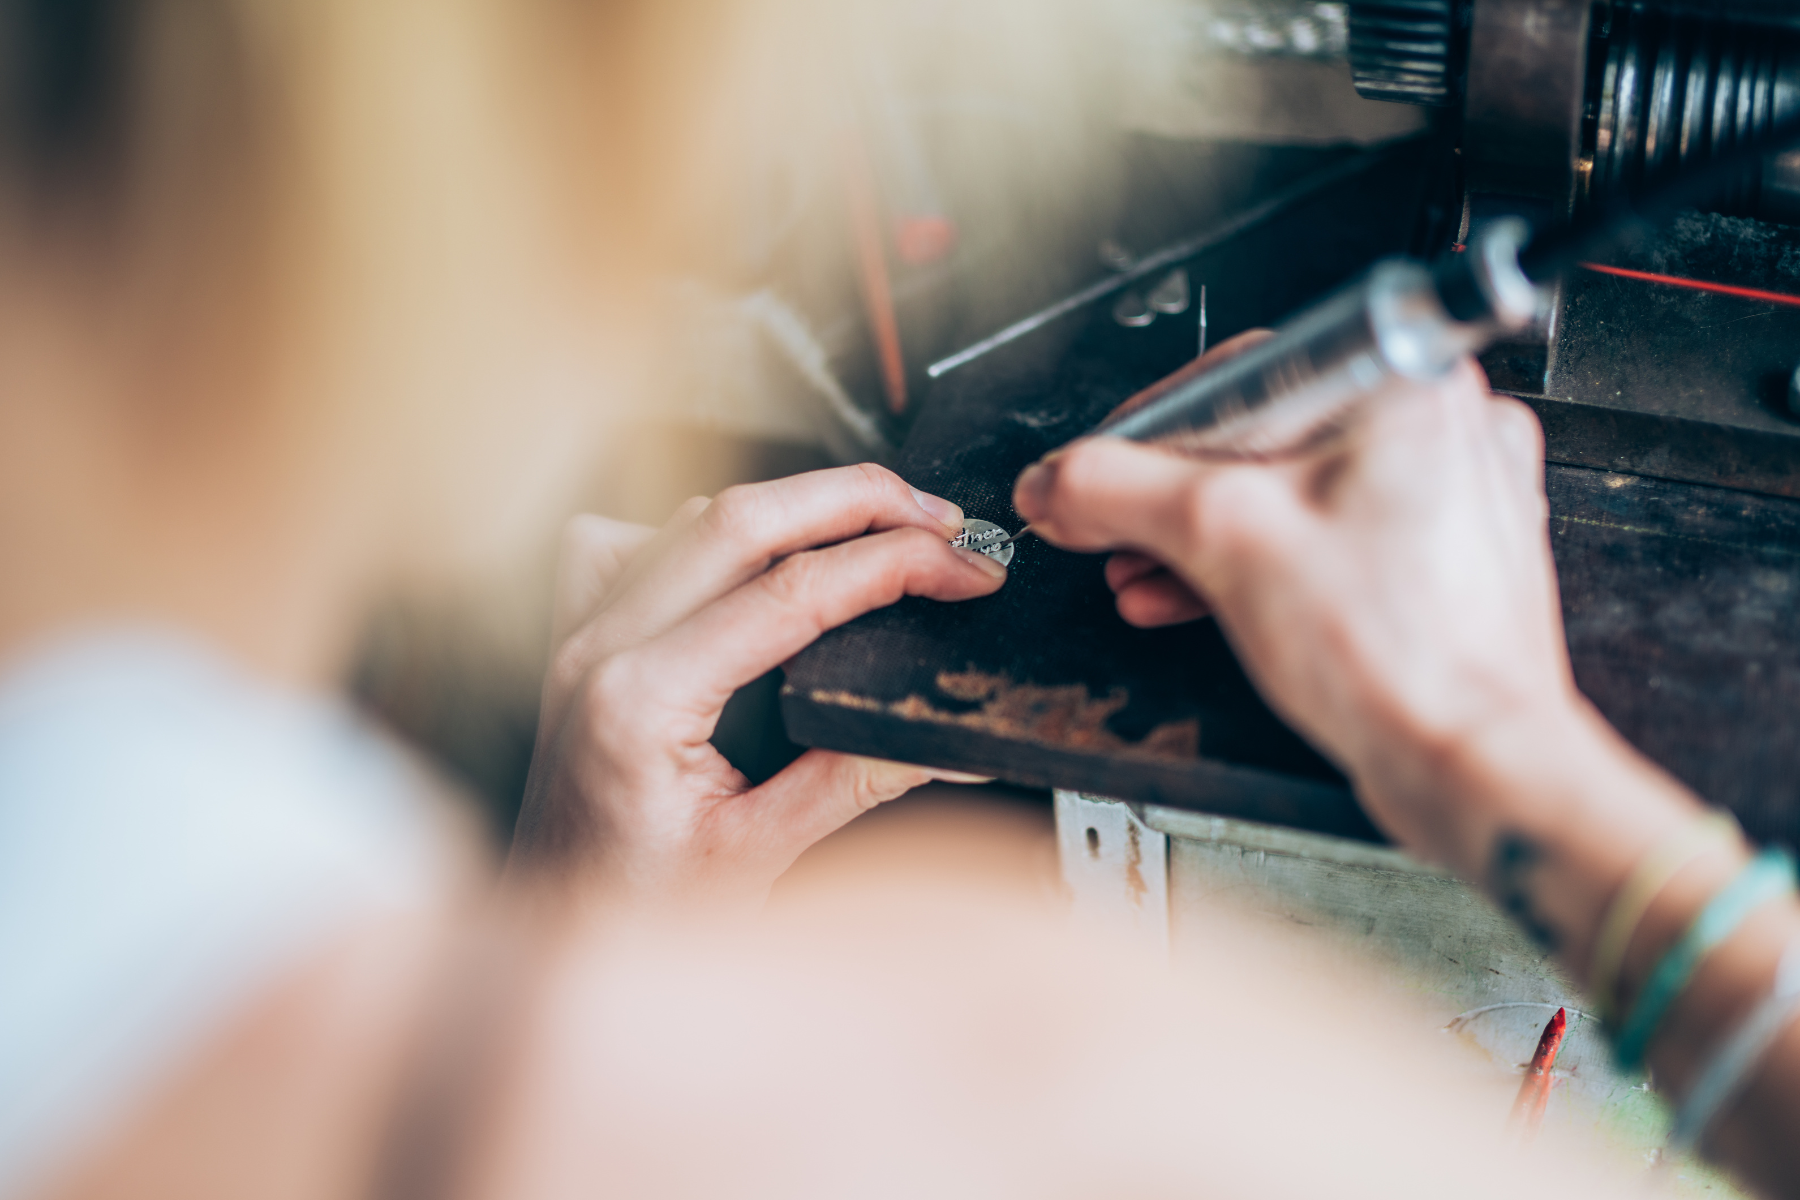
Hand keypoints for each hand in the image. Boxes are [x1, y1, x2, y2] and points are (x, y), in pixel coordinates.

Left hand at [512, 464, 1005, 912]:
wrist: (550, 944)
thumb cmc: (628, 918)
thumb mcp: (758, 858)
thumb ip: (857, 783)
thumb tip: (952, 740)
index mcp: (641, 702)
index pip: (791, 593)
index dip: (894, 563)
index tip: (962, 567)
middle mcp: (599, 652)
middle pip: (740, 519)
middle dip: (855, 499)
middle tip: (936, 517)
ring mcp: (579, 640)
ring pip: (690, 518)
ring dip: (792, 506)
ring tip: (877, 524)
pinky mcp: (577, 644)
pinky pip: (627, 545)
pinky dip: (695, 533)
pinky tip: (742, 559)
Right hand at [1012, 356, 1583, 864]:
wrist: (1469, 760)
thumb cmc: (1399, 653)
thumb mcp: (1222, 540)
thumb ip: (1116, 492)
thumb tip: (1055, 480)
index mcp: (1402, 383)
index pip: (1235, 376)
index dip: (1143, 430)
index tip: (1090, 473)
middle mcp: (1435, 424)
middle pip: (1252, 436)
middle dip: (1162, 494)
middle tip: (1104, 526)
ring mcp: (1438, 495)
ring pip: (1282, 492)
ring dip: (1195, 536)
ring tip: (1136, 571)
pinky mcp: (1427, 558)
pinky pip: (1317, 538)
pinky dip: (1249, 563)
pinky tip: (1185, 593)